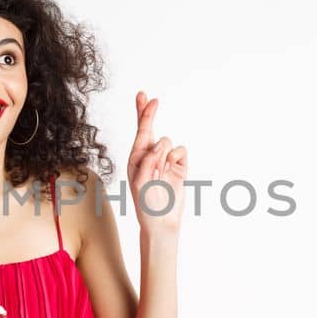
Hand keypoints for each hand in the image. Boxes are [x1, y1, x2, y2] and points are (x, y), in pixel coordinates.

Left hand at [127, 91, 187, 232]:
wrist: (162, 221)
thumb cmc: (146, 203)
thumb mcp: (139, 180)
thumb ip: (147, 159)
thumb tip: (161, 143)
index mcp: (136, 157)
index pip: (140, 131)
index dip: (143, 113)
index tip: (144, 95)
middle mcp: (150, 155)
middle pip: (151, 128)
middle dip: (150, 113)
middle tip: (153, 99)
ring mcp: (166, 160)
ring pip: (167, 142)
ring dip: (162, 156)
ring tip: (158, 174)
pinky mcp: (180, 166)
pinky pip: (180, 151)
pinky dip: (175, 158)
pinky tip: (171, 171)